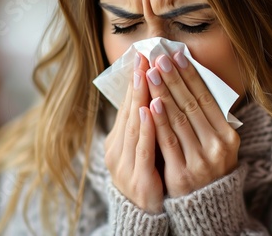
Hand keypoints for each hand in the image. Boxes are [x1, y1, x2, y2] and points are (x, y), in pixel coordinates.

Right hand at [104, 53, 163, 212]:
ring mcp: (125, 165)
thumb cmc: (148, 176)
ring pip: (134, 125)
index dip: (136, 81)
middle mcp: (117, 150)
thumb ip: (145, 124)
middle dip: (138, 82)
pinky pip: (143, 149)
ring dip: (141, 98)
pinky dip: (145, 128)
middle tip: (144, 56)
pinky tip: (149, 109)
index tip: (142, 57)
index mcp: (118, 141)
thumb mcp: (142, 147)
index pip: (128, 106)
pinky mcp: (138, 179)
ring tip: (145, 74)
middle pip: (130, 111)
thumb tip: (154, 93)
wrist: (144, 216)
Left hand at [145, 51, 239, 196]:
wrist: (205, 207)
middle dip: (173, 79)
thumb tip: (186, 80)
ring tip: (151, 73)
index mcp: (228, 136)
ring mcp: (201, 162)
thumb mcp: (215, 143)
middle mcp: (218, 147)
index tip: (177, 56)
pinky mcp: (182, 174)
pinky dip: (159, 122)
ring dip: (163, 94)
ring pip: (179, 120)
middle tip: (159, 58)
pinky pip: (168, 142)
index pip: (207, 99)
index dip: (191, 76)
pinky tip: (150, 104)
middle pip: (192, 106)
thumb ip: (205, 118)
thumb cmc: (206, 167)